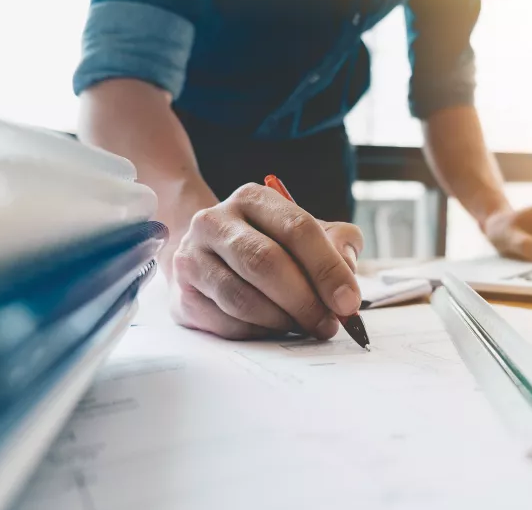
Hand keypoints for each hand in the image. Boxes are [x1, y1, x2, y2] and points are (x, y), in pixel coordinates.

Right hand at [168, 183, 363, 339]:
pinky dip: (258, 332)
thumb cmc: (269, 244)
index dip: (328, 268)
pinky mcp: (182, 295)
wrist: (209, 255)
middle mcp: (215, 221)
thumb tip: (347, 273)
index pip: (298, 228)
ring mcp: (192, 257)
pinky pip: (225, 323)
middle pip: (266, 263)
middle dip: (305, 300)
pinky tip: (273, 329)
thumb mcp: (308, 234)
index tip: (349, 302)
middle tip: (328, 324)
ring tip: (304, 326)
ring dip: (282, 320)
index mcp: (253, 198)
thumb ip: (338, 244)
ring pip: (242, 298)